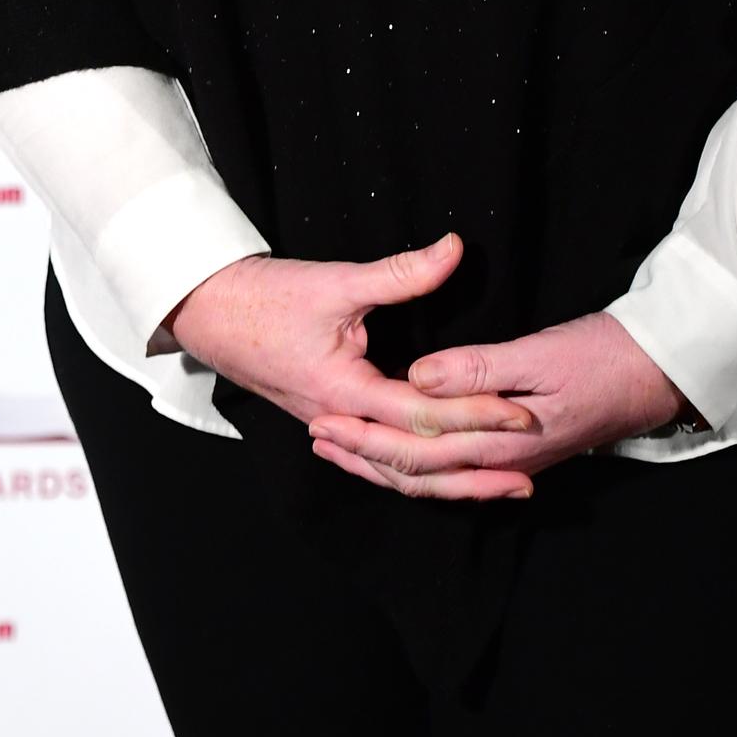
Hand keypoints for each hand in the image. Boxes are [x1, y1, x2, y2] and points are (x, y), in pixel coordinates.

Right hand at [165, 230, 540, 495]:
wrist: (208, 311)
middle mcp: (341, 422)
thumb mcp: (336, 282)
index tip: (521, 412)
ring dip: (450, 483)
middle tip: (528, 472)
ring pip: (398, 473)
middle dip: (474, 470)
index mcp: (344, 393)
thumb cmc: (266, 298)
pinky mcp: (331, 420)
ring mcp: (334, 428)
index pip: (424, 416)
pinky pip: (381, 462)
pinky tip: (445, 475)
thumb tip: (455, 249)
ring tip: (499, 487)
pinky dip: (417, 472)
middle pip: (416, 465)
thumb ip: (400, 272)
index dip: (476, 414)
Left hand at [306, 312, 692, 499]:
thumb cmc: (602, 356)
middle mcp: (501, 467)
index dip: (366, 437)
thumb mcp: (540, 354)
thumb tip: (419, 375)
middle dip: (363, 456)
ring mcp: (510, 467)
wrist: (656, 375)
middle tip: (316, 436)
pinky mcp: (517, 456)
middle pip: (416, 473)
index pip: (417, 450)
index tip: (324, 418)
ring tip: (342, 449)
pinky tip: (399, 457)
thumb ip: (478, 368)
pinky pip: (454, 472)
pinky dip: (418, 468)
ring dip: (384, 466)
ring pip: (433, 480)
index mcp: (501, 444)